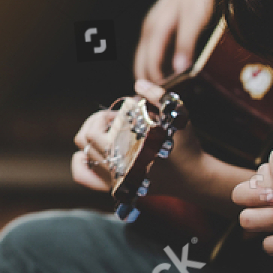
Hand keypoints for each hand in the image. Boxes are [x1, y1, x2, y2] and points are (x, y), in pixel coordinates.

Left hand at [73, 80, 208, 197]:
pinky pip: (83, 177)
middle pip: (85, 139)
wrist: (192, 178)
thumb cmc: (184, 145)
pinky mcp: (114, 187)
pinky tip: (89, 153)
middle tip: (114, 121)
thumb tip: (138, 85)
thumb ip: (157, 96)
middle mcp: (116, 166)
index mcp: (126, 149)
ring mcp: (113, 179)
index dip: (106, 116)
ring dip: (90, 139)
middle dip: (96, 124)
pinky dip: (80, 164)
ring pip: (82, 155)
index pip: (96, 128)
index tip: (123, 114)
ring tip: (107, 134)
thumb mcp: (177, 115)